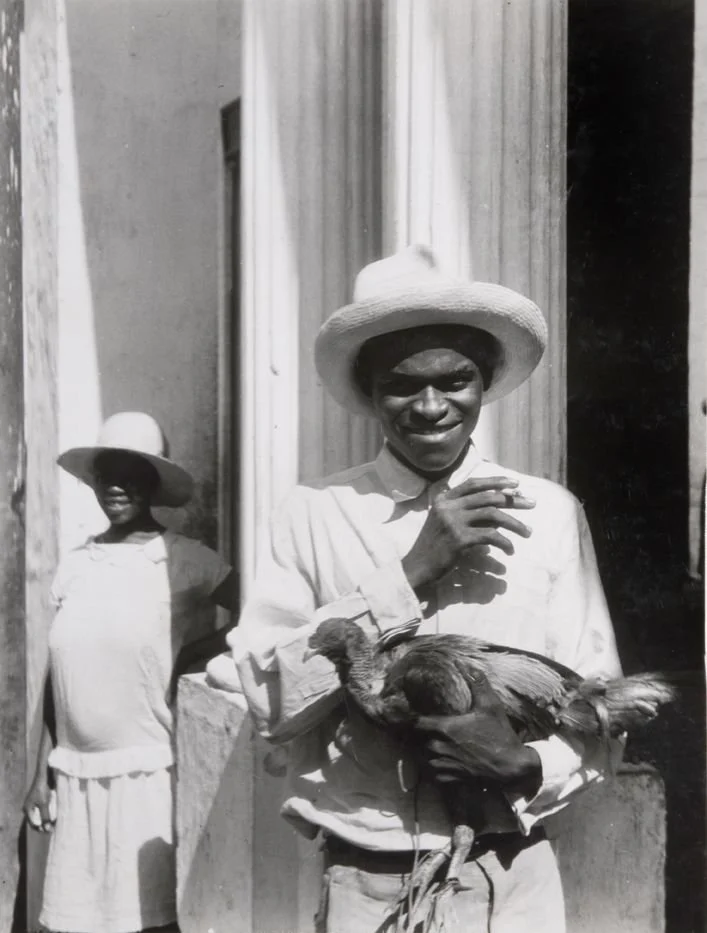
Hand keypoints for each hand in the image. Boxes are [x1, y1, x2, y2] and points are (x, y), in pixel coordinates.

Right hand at [23, 777, 56, 832]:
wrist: (43, 776)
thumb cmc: (42, 789)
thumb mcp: (44, 804)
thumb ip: (45, 816)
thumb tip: (47, 829)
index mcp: (27, 810)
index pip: (33, 824)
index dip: (42, 828)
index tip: (51, 831)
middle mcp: (29, 808)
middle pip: (37, 820)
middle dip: (45, 825)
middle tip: (54, 828)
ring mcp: (33, 804)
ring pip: (40, 816)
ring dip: (47, 820)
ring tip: (55, 823)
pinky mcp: (39, 801)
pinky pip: (42, 811)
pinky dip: (48, 814)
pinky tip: (55, 815)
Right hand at [401, 476, 534, 589]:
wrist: (417, 567)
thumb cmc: (434, 546)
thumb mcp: (445, 522)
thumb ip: (465, 511)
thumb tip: (497, 503)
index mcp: (444, 499)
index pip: (474, 484)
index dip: (496, 482)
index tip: (516, 484)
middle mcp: (448, 506)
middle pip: (488, 497)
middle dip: (513, 500)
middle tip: (532, 504)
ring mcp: (452, 522)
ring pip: (493, 515)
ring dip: (514, 523)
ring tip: (528, 532)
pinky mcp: (459, 539)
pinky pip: (490, 536)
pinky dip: (504, 542)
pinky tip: (510, 550)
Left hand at [412, 670, 541, 795]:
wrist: (511, 766)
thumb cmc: (499, 734)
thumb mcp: (490, 705)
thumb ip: (477, 683)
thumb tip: (465, 664)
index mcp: (447, 728)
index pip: (418, 724)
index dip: (414, 720)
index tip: (415, 717)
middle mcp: (442, 747)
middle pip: (421, 742)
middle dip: (424, 737)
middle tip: (427, 732)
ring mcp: (447, 764)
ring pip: (427, 760)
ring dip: (428, 755)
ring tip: (434, 747)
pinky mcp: (455, 778)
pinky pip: (437, 776)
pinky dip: (437, 771)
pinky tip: (443, 763)